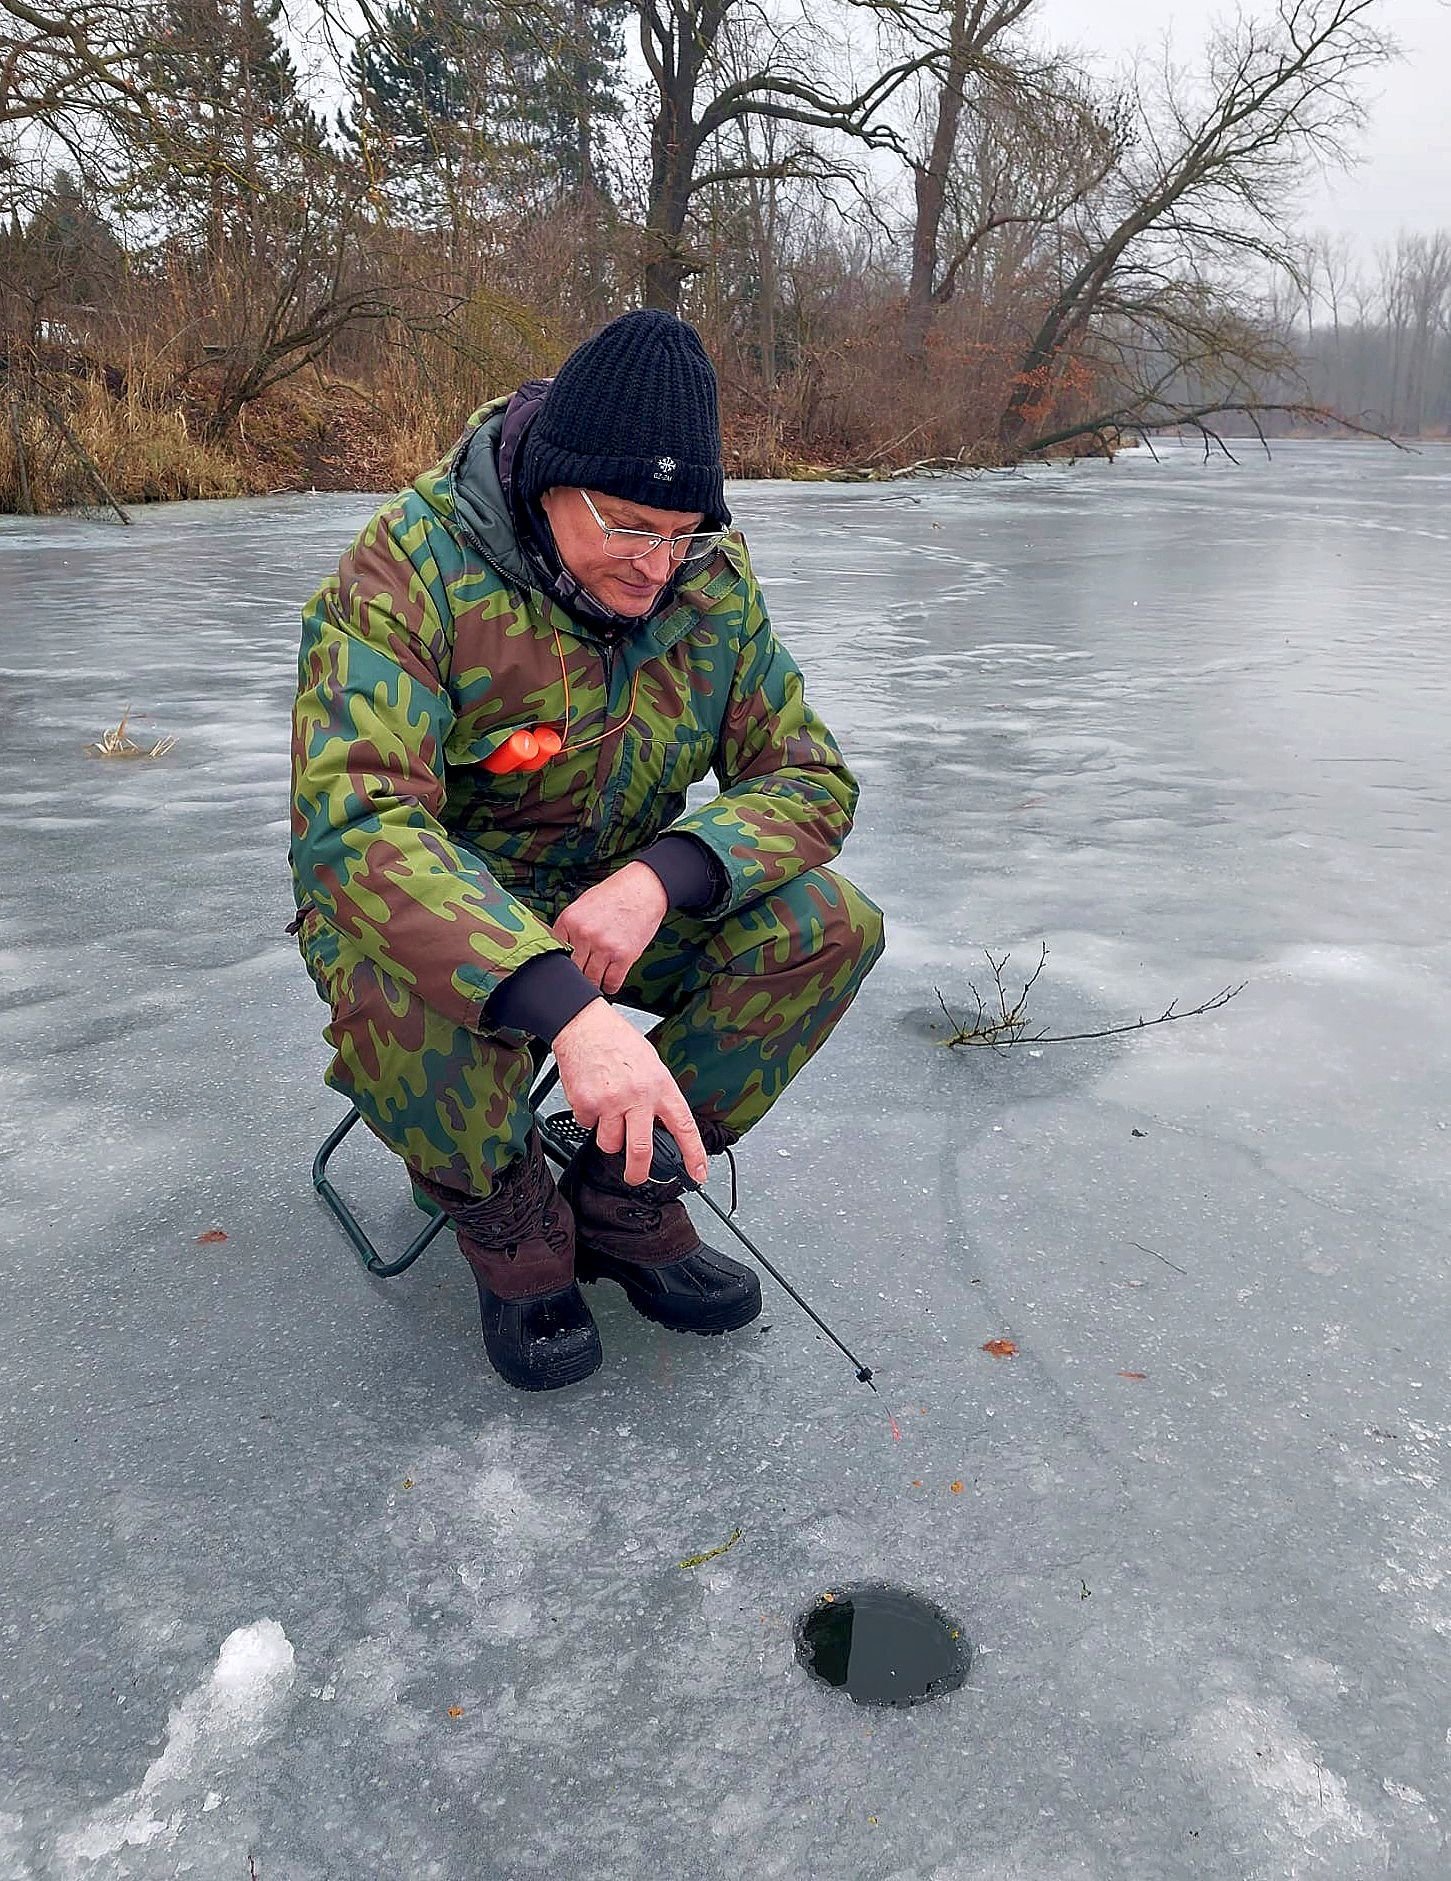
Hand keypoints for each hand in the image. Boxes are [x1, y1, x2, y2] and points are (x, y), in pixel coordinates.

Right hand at [551, 1001, 707, 1186]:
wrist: (584, 1025)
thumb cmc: (618, 1041)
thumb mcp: (652, 1064)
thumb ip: (658, 1095)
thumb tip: (661, 1124)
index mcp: (660, 1086)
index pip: (684, 1127)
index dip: (694, 1154)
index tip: (698, 1173)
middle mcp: (637, 1096)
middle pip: (640, 1151)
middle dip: (638, 1172)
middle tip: (636, 1177)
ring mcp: (610, 1102)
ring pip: (610, 1143)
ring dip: (609, 1138)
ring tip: (608, 1115)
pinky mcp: (586, 1104)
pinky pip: (587, 1126)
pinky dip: (590, 1118)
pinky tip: (592, 1097)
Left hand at [552, 861, 667, 997]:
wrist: (644, 888)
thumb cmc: (616, 894)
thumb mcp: (583, 904)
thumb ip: (570, 927)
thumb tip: (562, 949)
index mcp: (570, 920)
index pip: (555, 952)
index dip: (563, 961)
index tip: (567, 967)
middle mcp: (584, 934)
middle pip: (573, 969)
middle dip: (578, 973)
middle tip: (584, 973)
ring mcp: (604, 946)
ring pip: (591, 979)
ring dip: (594, 982)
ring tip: (597, 979)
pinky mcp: (624, 956)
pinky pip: (612, 982)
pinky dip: (610, 986)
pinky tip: (610, 981)